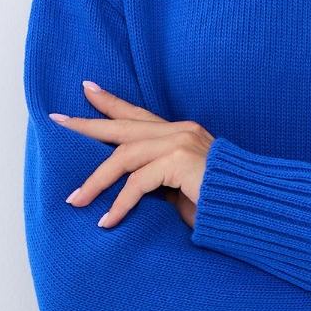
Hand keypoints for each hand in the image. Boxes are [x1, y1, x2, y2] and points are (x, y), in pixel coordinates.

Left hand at [49, 82, 213, 228]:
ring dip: (96, 181)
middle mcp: (179, 130)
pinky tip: (107, 221)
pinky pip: (138, 182)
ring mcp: (181, 142)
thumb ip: (157, 177)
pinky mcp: (181, 160)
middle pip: (124, 125)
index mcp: (179, 132)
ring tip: (75, 200)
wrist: (251, 207)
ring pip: (124, 156)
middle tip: (59, 119)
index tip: (87, 89)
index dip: (111, 103)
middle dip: (89, 124)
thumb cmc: (216, 202)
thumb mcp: (179, 186)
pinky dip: (120, 203)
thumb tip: (125, 186)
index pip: (138, 114)